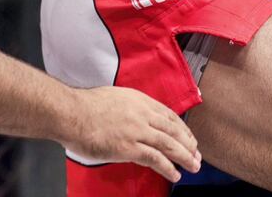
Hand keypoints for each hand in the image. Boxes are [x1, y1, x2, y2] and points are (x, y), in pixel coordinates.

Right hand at [65, 86, 199, 182]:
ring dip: (184, 156)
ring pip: (168, 144)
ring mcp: (137, 130)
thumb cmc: (88, 106)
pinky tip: (175, 175)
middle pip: (173, 129)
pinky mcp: (129, 147)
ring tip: (194, 165)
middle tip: (197, 154)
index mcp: (140, 100)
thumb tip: (135, 118)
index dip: (181, 128)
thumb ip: (130, 108)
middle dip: (188, 143)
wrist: (73, 112)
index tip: (189, 137)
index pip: (168, 114)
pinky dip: (167, 167)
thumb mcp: (116, 97)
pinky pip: (154, 158)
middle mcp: (143, 113)